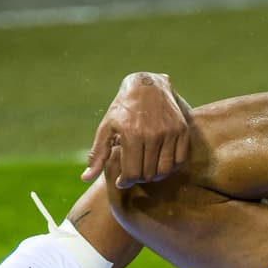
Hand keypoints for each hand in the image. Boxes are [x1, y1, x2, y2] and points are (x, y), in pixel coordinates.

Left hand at [81, 72, 189, 187]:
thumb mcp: (106, 127)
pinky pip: (180, 160)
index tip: (122, 182)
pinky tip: (160, 164)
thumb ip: (97, 154)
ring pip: (165, 170)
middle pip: (148, 173)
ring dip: (155, 176)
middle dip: (139, 179)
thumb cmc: (123, 108)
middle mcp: (152, 134)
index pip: (132, 173)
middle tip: (133, 175)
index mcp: (132, 134)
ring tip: (146, 172)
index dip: (125, 182)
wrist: (148, 85)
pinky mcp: (182, 130)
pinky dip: (171, 167)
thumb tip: (86, 178)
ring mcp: (169, 132)